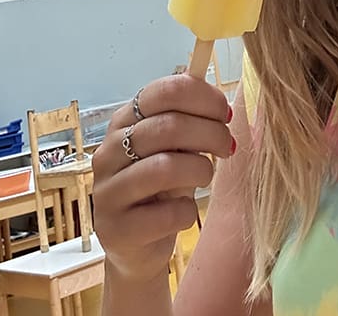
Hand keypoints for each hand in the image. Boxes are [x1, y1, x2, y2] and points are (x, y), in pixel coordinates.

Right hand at [92, 74, 233, 283]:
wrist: (134, 247)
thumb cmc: (159, 188)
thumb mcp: (171, 149)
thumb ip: (188, 123)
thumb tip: (222, 105)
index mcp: (123, 121)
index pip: (163, 91)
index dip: (203, 97)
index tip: (225, 113)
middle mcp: (109, 151)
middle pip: (169, 125)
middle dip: (211, 133)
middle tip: (228, 146)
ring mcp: (108, 191)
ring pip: (166, 167)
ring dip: (200, 170)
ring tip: (206, 177)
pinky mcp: (117, 229)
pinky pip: (167, 213)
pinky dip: (188, 212)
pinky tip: (185, 213)